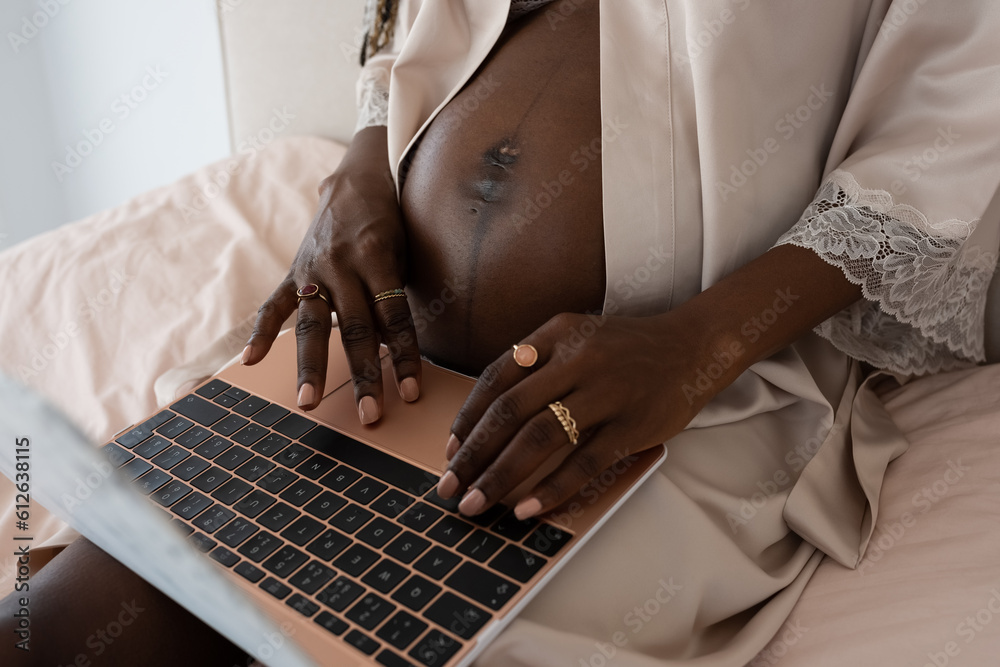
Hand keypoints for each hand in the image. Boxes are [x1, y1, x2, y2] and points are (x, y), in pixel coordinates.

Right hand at [243, 127, 420, 422]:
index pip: (394, 318)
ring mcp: (313, 269)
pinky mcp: (294, 272)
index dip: (405, 357)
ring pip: (312, 326)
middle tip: (371, 415)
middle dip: (364, 375)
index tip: (412, 393)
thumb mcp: (405, 249)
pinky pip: (274, 306)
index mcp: (376, 256)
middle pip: (355, 330)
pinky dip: (262, 334)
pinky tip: (250, 362)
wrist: (359, 176)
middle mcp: (341, 265)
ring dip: (311, 367)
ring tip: (308, 403)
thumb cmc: (394, 219)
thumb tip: (400, 348)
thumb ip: (398, 293)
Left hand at [437, 310, 718, 519]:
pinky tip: (527, 509)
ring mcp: (606, 393)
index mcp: (556, 334)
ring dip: (501, 475)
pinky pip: (584, 462)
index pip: (497, 377)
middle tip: (449, 487)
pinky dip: (553, 488)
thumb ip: (535, 359)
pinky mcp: (632, 425)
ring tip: (477, 503)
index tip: (449, 450)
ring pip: (541, 437)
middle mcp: (577, 359)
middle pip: (510, 411)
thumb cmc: (625, 347)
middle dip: (473, 453)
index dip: (468, 418)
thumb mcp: (576, 335)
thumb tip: (484, 407)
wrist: (693, 346)